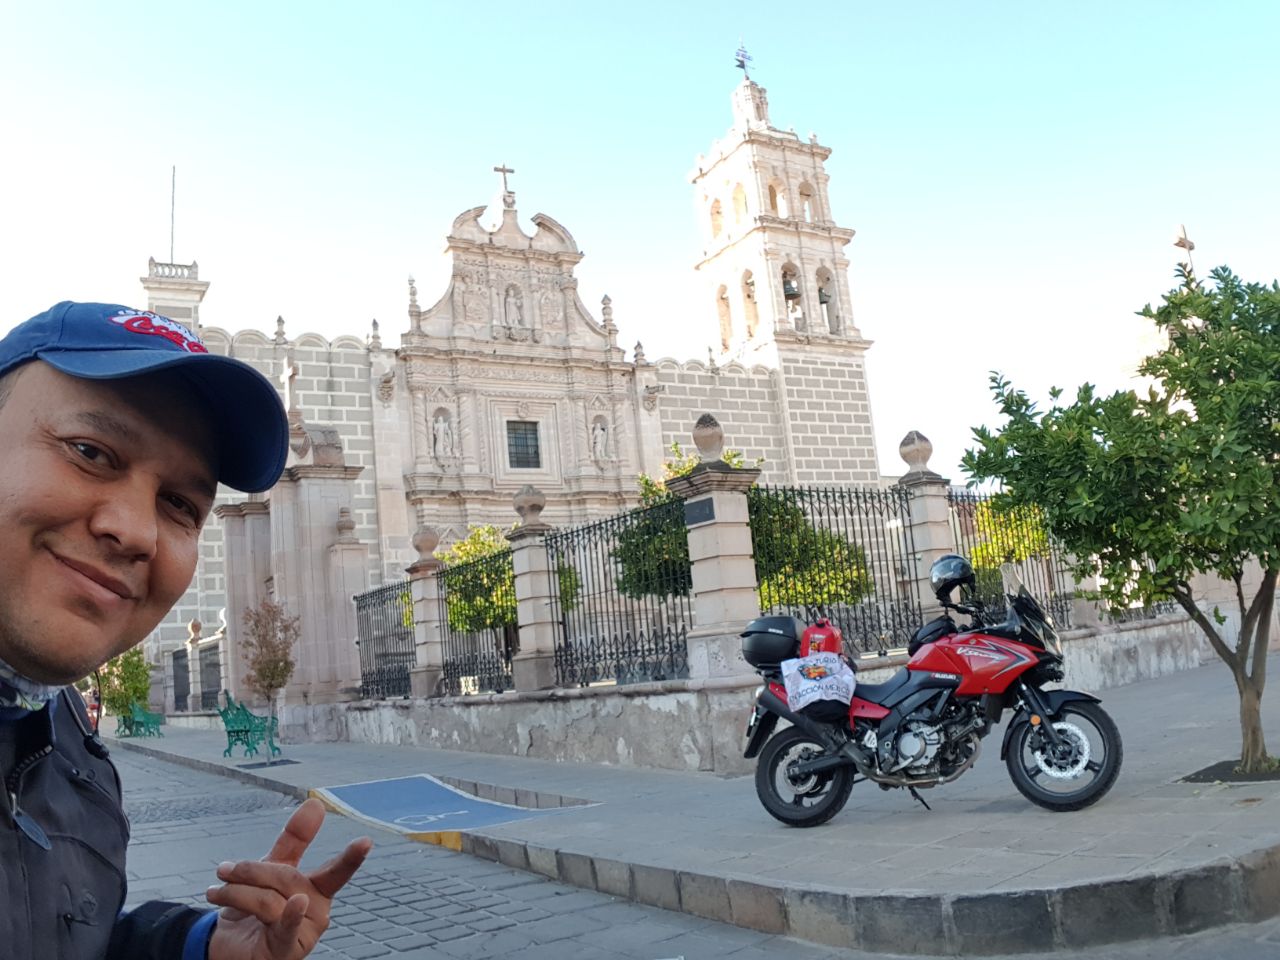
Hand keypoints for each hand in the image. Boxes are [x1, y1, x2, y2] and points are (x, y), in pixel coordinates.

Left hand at [206, 797, 371, 959]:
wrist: (226, 946)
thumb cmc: (254, 908)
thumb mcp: (271, 870)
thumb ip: (295, 839)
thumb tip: (316, 803)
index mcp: (317, 889)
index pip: (336, 870)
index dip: (351, 857)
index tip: (366, 842)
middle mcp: (317, 910)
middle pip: (288, 878)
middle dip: (252, 871)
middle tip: (224, 869)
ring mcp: (304, 932)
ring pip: (272, 900)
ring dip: (237, 893)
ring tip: (216, 892)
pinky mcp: (287, 949)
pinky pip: (287, 927)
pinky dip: (292, 915)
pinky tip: (296, 903)